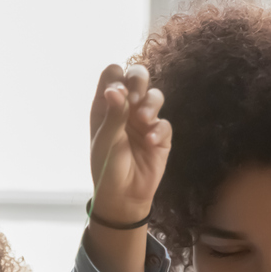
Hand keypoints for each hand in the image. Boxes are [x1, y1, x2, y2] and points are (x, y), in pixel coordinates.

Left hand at [88, 64, 170, 225]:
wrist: (123, 196)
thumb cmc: (107, 167)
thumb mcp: (106, 140)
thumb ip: (113, 114)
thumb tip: (115, 89)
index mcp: (107, 105)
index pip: (112, 74)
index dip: (116, 78)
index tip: (117, 95)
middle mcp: (127, 108)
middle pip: (137, 76)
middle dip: (138, 80)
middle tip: (135, 97)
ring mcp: (145, 120)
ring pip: (155, 96)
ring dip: (151, 104)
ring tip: (143, 120)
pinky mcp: (161, 136)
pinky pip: (165, 124)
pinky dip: (158, 130)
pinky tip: (149, 142)